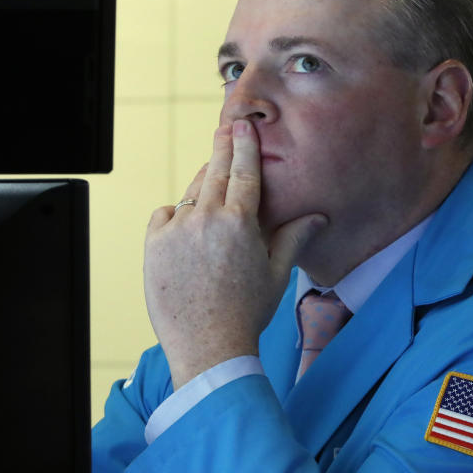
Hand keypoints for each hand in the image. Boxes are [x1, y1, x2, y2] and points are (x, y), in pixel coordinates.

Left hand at [144, 119, 327, 388]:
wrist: (208, 347)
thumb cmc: (248, 312)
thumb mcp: (276, 273)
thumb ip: (293, 237)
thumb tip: (318, 216)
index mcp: (240, 222)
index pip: (245, 172)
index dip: (245, 146)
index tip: (243, 125)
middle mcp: (207, 218)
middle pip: (216, 172)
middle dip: (222, 147)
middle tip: (226, 127)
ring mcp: (177, 230)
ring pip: (191, 194)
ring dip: (203, 188)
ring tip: (213, 189)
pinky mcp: (154, 244)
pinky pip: (166, 215)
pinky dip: (176, 216)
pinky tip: (187, 230)